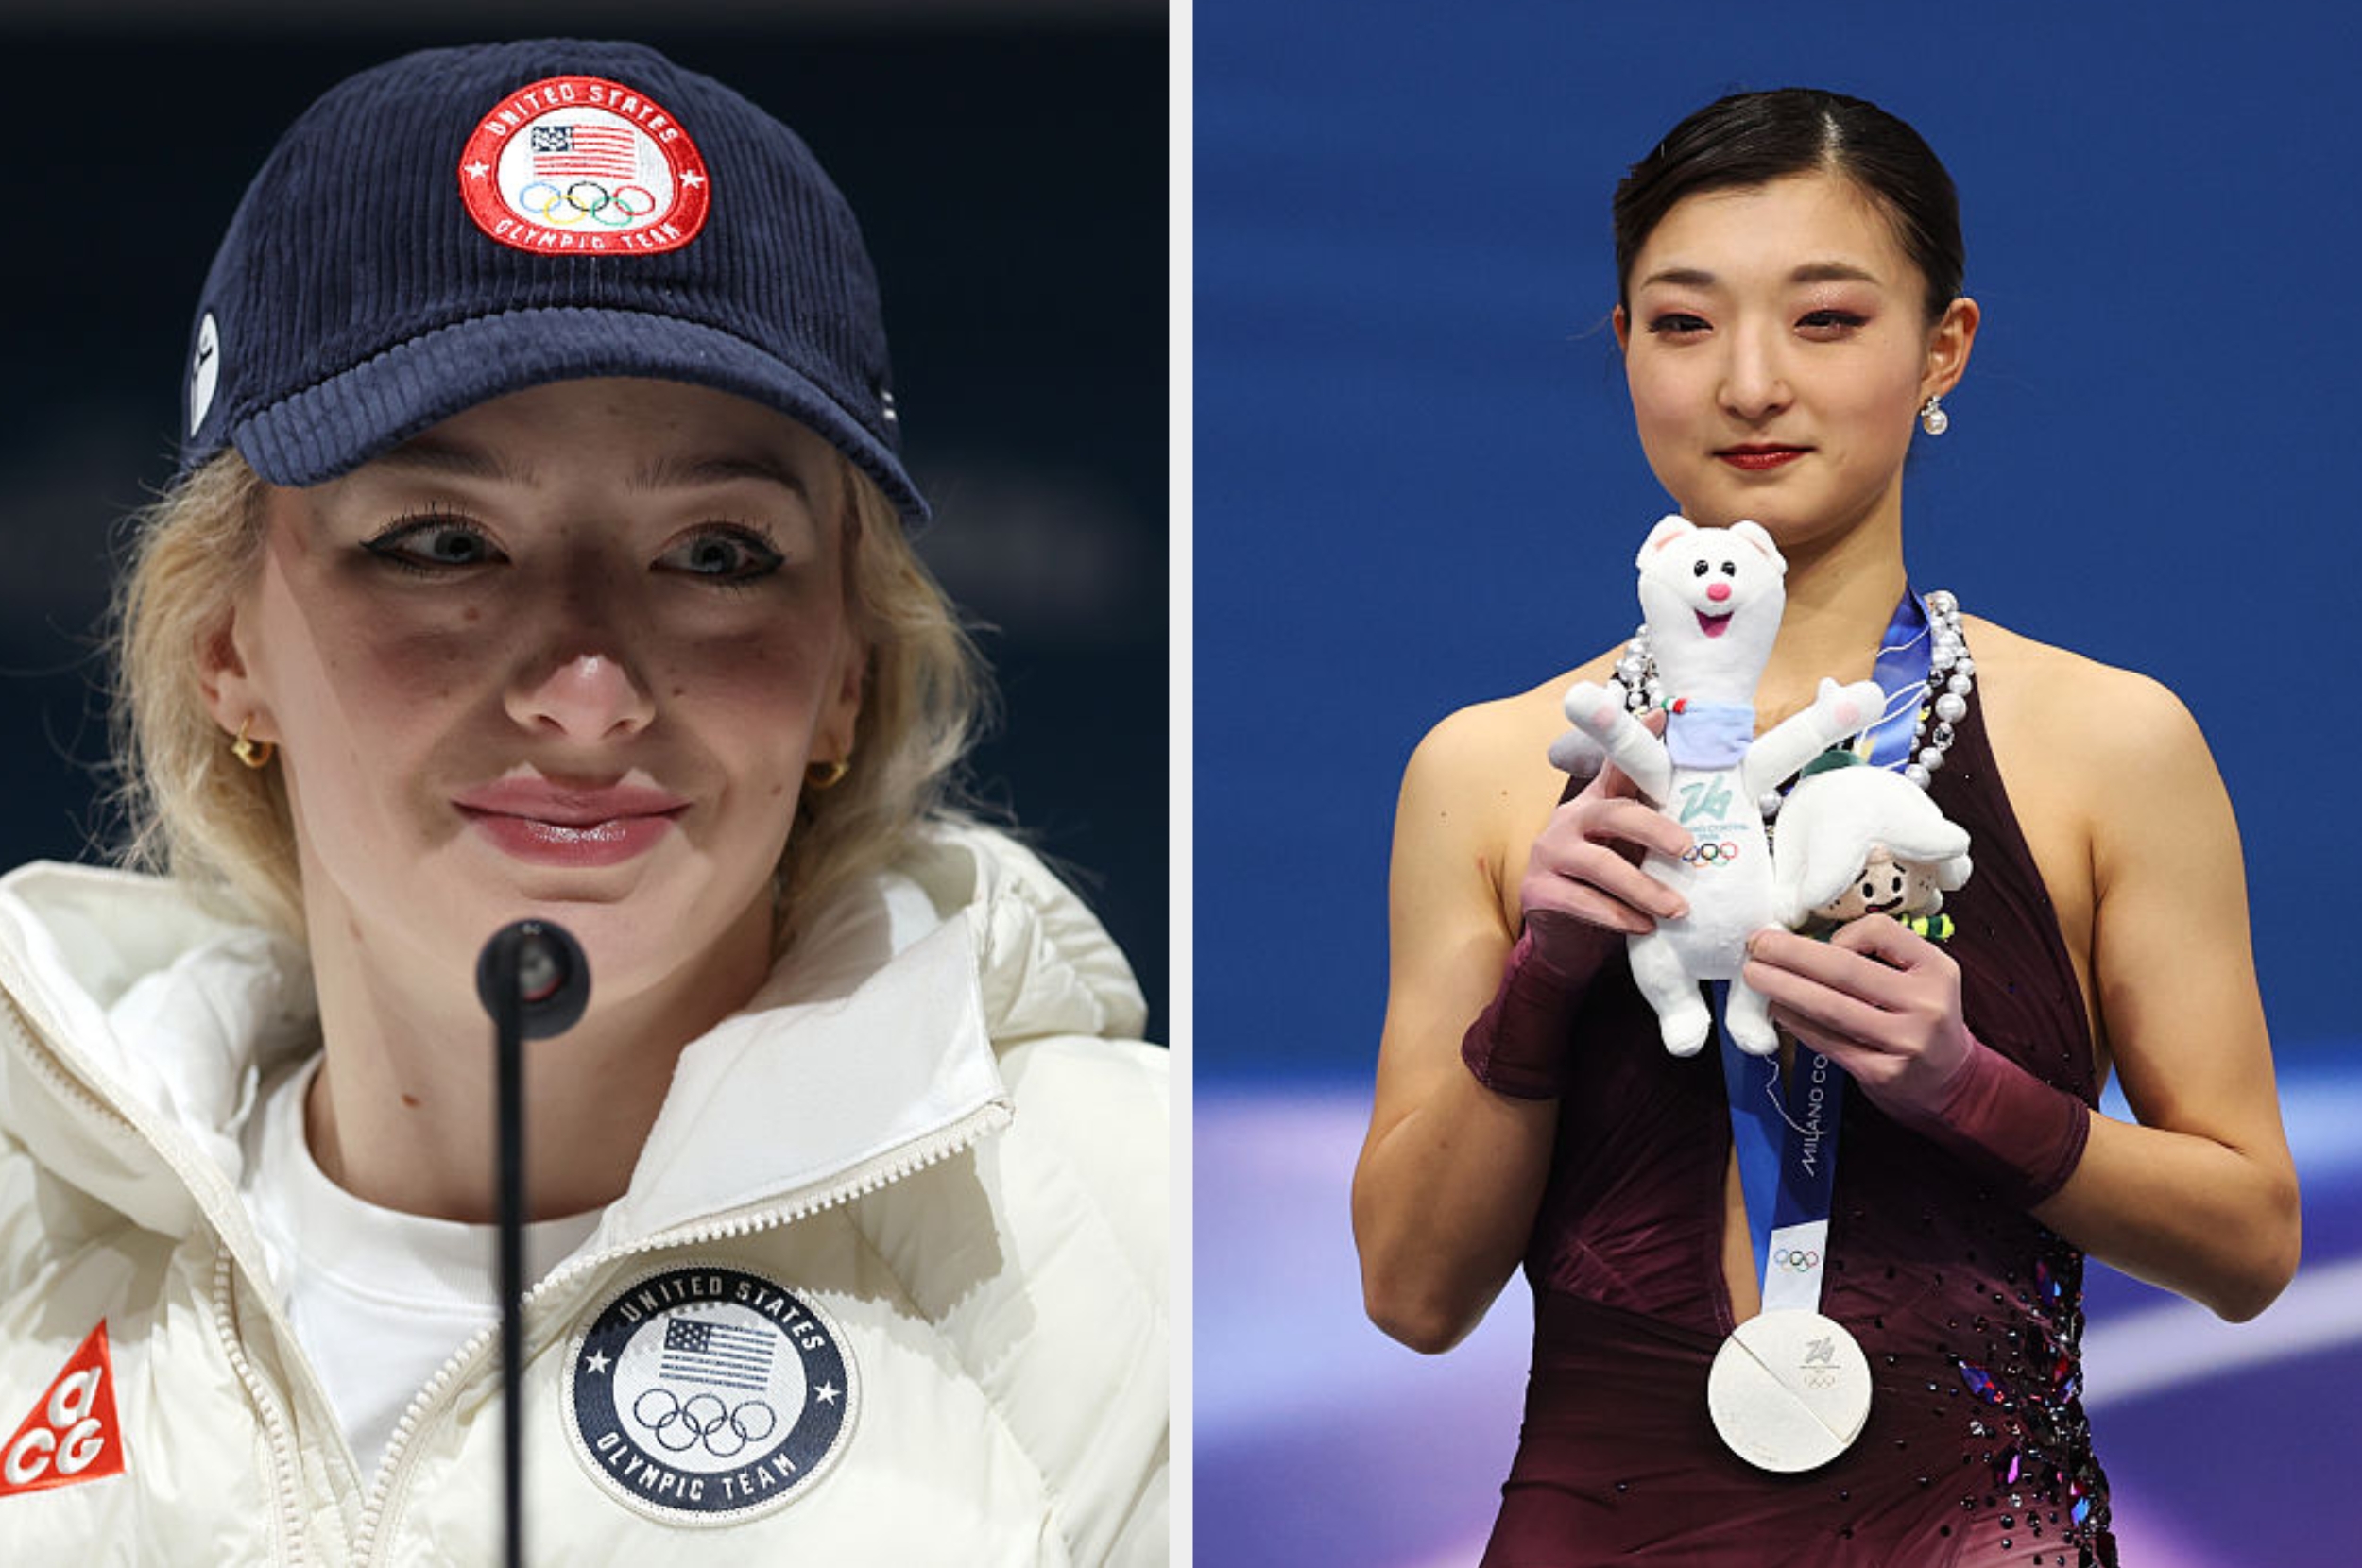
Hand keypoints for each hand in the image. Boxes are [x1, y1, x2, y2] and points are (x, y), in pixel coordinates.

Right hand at [1519, 714, 1689, 982]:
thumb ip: (1653, 826)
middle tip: (1687, 848)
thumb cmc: (1605, 886)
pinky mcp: (1539, 890)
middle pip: (1613, 813)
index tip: (1665, 716)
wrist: (1562, 935)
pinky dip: (1618, 915)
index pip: (1617, 766)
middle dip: (1654, 829)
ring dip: (1644, 887)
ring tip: (1678, 908)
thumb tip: (1712, 813)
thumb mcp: (1627, 849)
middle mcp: (1568, 820)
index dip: (1639, 740)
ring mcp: (1550, 854)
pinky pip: (1583, 901)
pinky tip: (1644, 926)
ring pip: (1601, 864)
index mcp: (1595, 803)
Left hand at [1742, 917, 1974, 1123]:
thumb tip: (1806, 940)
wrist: (1950, 1081)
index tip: (1818, 938)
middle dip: (1791, 954)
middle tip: (1756, 945)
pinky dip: (1797, 1023)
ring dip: (1784, 988)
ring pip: (1830, 1008)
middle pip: (1845, 970)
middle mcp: (1925, 1004)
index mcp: (1936, 970)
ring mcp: (1905, 1042)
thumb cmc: (1921, 1018)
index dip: (1841, 932)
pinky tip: (1779, 1010)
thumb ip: (1880, 956)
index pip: (1880, 932)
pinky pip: (1829, 1042)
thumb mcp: (1921, 978)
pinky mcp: (1883, 1074)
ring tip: (1755, 976)